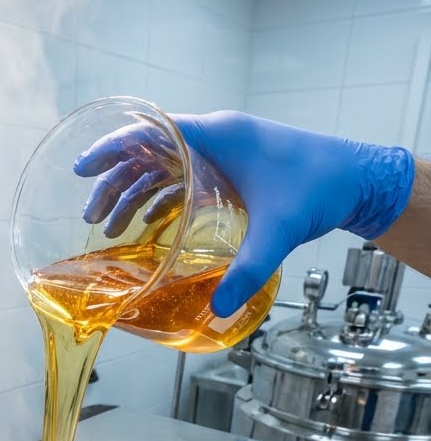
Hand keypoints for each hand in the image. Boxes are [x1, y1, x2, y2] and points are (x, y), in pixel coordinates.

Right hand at [74, 112, 414, 316]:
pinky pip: (182, 176)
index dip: (111, 148)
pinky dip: (159, 197)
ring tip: (106, 227)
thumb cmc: (320, 188)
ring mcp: (222, 150)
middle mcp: (215, 136)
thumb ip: (248, 270)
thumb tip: (219, 311)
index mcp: (218, 134)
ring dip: (133, 192)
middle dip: (114, 181)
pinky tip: (144, 226)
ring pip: (162, 165)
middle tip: (89, 214)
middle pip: (148, 151)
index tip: (82, 168)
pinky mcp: (230, 167)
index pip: (149, 130)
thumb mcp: (279, 231)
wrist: (357, 178)